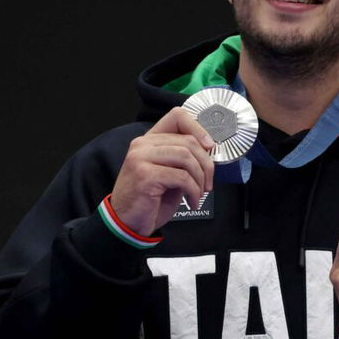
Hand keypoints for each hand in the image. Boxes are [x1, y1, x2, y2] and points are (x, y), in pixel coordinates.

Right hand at [109, 107, 215, 236]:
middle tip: (208, 183)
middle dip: (206, 165)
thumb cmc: (151, 199)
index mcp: (149, 141)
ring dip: (200, 179)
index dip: (199, 128)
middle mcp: (142, 145)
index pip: (177, 116)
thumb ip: (183, 157)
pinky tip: (192, 201)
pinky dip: (193, 191)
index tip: (210, 147)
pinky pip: (182, 177)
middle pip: (189, 142)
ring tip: (199, 193)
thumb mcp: (169, 172)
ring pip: (187, 158)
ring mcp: (140, 158)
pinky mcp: (145, 175)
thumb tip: (209, 148)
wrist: (128, 222)